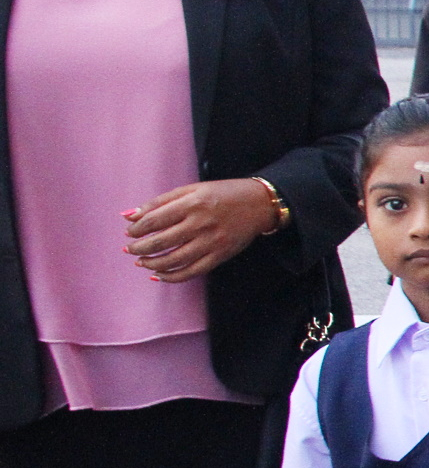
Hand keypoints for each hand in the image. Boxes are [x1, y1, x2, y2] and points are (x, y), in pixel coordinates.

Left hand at [123, 179, 279, 281]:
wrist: (260, 204)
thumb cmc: (222, 193)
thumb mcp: (191, 190)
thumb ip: (159, 202)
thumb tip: (128, 215)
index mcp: (192, 203)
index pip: (154, 220)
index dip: (137, 229)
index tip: (130, 232)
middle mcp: (201, 223)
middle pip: (161, 242)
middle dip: (139, 248)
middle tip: (130, 249)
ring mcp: (212, 242)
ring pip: (174, 260)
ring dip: (152, 264)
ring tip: (142, 262)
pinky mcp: (221, 255)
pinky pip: (192, 272)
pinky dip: (173, 277)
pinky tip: (160, 275)